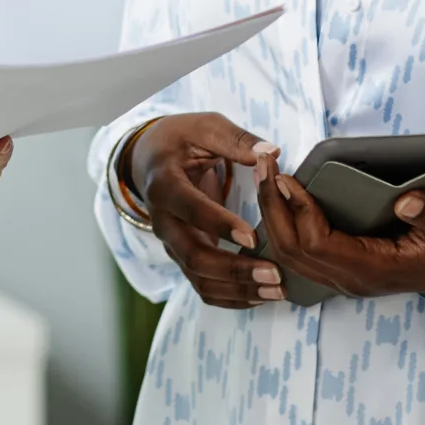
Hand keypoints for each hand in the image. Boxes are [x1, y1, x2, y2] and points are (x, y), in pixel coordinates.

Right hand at [131, 113, 284, 307]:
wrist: (149, 159)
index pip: (189, 209)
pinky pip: (203, 286)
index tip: (252, 237)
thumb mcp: (204, 127)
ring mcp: (171, 243)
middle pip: (193, 256)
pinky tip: (260, 296)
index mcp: (164, 184)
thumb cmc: (181, 140)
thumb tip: (271, 152)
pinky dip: (230, 298)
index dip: (218, 224)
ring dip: (237, 289)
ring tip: (275, 290)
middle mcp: (163, 221)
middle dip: (235, 269)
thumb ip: (236, 140)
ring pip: (199, 278)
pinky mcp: (182, 256)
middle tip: (273, 273)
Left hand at [257, 175, 424, 299]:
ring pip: (292, 254)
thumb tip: (407, 203)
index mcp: (375, 270)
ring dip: (274, 215)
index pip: (318, 244)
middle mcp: (353, 280)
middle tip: (262, 167)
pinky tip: (281, 199)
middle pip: (293, 251)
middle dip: (272, 207)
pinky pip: (302, 253)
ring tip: (265, 176)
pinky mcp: (347, 269)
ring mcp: (347, 278)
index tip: (286, 178)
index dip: (297, 211)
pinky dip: (285, 225)